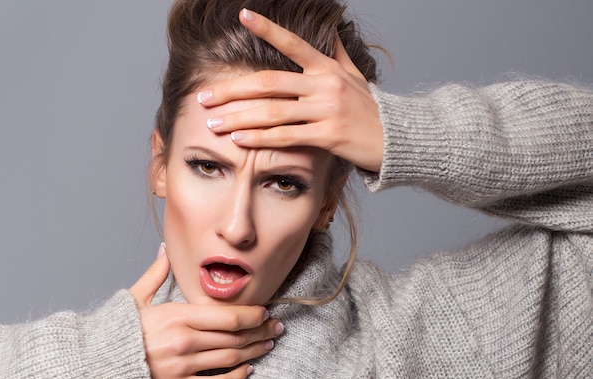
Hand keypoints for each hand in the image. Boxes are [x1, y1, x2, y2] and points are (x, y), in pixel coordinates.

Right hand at [129, 244, 282, 378]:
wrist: (96, 365)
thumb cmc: (118, 330)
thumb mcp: (135, 297)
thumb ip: (157, 273)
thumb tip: (165, 248)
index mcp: (178, 316)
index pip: (228, 315)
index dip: (252, 315)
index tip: (265, 313)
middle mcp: (185, 340)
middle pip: (235, 337)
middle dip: (260, 332)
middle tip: (277, 329)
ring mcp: (183, 366)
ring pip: (230, 359)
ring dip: (254, 352)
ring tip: (268, 345)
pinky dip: (235, 378)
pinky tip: (247, 371)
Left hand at [197, 8, 383, 172]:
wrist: (396, 140)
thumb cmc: (371, 110)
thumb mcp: (355, 77)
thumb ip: (336, 55)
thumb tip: (328, 31)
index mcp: (327, 69)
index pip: (293, 43)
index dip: (268, 29)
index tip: (242, 16)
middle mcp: (324, 85)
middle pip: (269, 83)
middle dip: (232, 90)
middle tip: (204, 97)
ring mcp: (326, 110)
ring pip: (273, 112)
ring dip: (239, 117)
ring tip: (212, 123)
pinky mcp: (329, 136)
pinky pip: (286, 137)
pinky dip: (260, 138)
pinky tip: (238, 139)